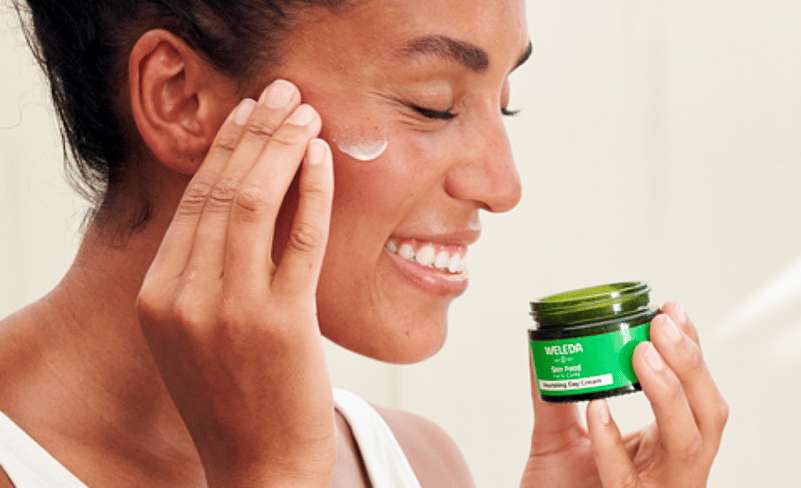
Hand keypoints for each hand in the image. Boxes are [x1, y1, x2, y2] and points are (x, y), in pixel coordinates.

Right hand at [136, 80, 335, 486]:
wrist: (258, 467)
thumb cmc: (234, 398)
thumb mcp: (195, 334)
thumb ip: (201, 276)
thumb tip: (236, 209)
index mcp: (159, 296)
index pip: (192, 204)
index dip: (223, 153)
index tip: (246, 116)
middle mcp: (186, 297)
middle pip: (220, 193)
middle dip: (254, 134)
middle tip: (279, 94)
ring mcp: (232, 309)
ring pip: (254, 204)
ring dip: (283, 149)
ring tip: (304, 113)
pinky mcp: (283, 322)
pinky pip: (299, 239)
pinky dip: (313, 192)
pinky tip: (323, 158)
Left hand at [521, 300, 727, 487]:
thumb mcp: (558, 434)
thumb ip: (554, 392)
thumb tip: (539, 342)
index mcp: (663, 447)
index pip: (695, 395)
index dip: (690, 352)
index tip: (671, 310)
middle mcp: (670, 470)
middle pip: (708, 417)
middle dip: (690, 365)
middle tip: (662, 324)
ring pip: (686, 446)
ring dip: (667, 394)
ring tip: (643, 354)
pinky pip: (628, 479)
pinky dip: (612, 441)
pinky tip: (597, 408)